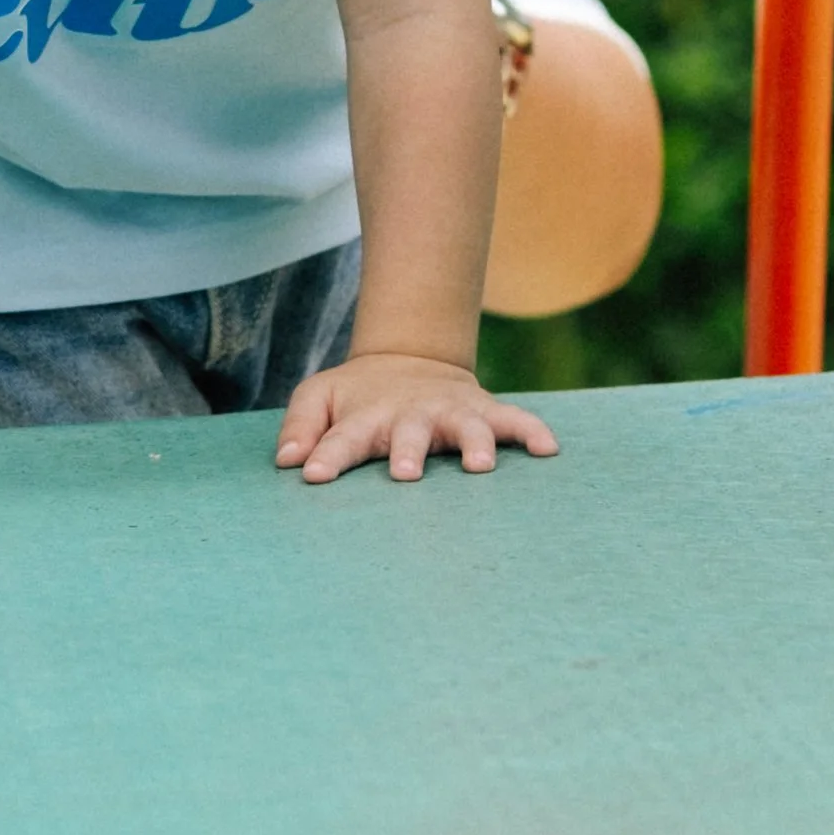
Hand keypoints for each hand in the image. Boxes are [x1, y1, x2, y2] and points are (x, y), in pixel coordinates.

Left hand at [275, 351, 558, 483]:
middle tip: (406, 474)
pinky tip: (547, 449)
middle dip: (408, 451)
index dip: (326, 455)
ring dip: (473, 444)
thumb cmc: (357, 396)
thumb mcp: (319, 398)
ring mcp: (450, 412)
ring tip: (479, 467)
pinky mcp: (483, 411)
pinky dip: (531, 432)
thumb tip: (286, 461)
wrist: (408, 359)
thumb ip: (301, 427)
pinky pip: (514, 420)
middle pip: (408, 432)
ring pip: (466, 427)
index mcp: (366, 416)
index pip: (341, 437)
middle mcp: (410, 414)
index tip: (314, 475)